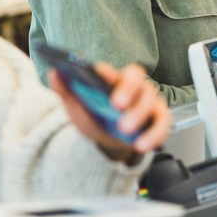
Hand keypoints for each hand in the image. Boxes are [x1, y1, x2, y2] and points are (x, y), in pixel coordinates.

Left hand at [49, 62, 170, 163]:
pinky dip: (154, 134)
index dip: (108, 72)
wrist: (107, 141)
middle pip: (137, 79)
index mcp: (113, 79)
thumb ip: (66, 90)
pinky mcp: (160, 118)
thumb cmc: (94, 118)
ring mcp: (149, 101)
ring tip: (125, 130)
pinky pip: (163, 123)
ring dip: (139, 115)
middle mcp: (135, 86)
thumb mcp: (77, 107)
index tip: (100, 75)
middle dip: (127, 90)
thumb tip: (54, 73)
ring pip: (150, 101)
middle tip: (116, 105)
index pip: (113, 71)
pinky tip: (142, 145)